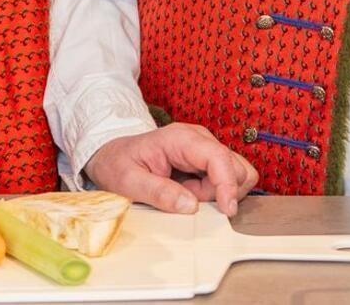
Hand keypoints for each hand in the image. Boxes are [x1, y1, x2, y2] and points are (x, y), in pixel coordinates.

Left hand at [84, 123, 259, 216]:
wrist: (113, 155)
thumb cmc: (118, 164)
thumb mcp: (128, 182)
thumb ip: (158, 193)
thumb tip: (191, 206)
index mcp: (180, 138)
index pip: (218, 157)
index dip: (228, 184)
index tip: (228, 211)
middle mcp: (199, 139)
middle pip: (235, 167)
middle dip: (219, 192)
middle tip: (187, 197)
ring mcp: (205, 149)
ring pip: (236, 174)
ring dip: (218, 193)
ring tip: (187, 193)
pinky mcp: (207, 161)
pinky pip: (226, 180)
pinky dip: (214, 193)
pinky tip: (191, 192)